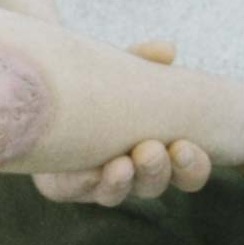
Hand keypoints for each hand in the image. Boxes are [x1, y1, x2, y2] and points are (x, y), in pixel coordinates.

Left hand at [33, 42, 211, 206]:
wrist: (50, 98)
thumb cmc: (101, 87)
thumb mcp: (122, 70)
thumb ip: (143, 60)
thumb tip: (167, 50)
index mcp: (159, 152)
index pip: (188, 173)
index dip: (193, 166)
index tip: (184, 145)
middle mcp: (132, 174)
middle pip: (153, 186)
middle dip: (155, 171)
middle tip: (150, 150)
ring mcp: (97, 183)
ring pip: (115, 194)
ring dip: (120, 181)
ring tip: (121, 164)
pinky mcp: (63, 185)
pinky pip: (74, 191)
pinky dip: (82, 181)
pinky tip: (87, 170)